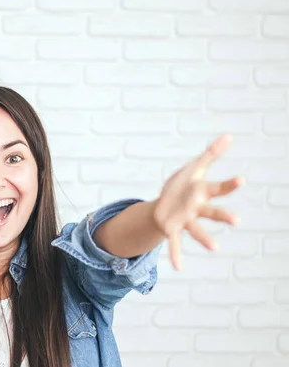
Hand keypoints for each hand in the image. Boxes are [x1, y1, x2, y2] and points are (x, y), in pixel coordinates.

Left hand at [153, 134, 244, 270]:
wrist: (163, 205)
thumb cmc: (182, 187)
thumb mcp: (194, 168)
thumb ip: (210, 154)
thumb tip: (228, 136)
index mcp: (201, 192)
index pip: (218, 188)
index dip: (229, 184)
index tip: (241, 180)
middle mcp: (197, 208)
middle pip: (212, 212)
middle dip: (223, 216)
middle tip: (236, 221)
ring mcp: (186, 220)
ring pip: (197, 230)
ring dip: (205, 238)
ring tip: (214, 248)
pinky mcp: (172, 229)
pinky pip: (174, 243)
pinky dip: (176, 255)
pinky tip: (178, 268)